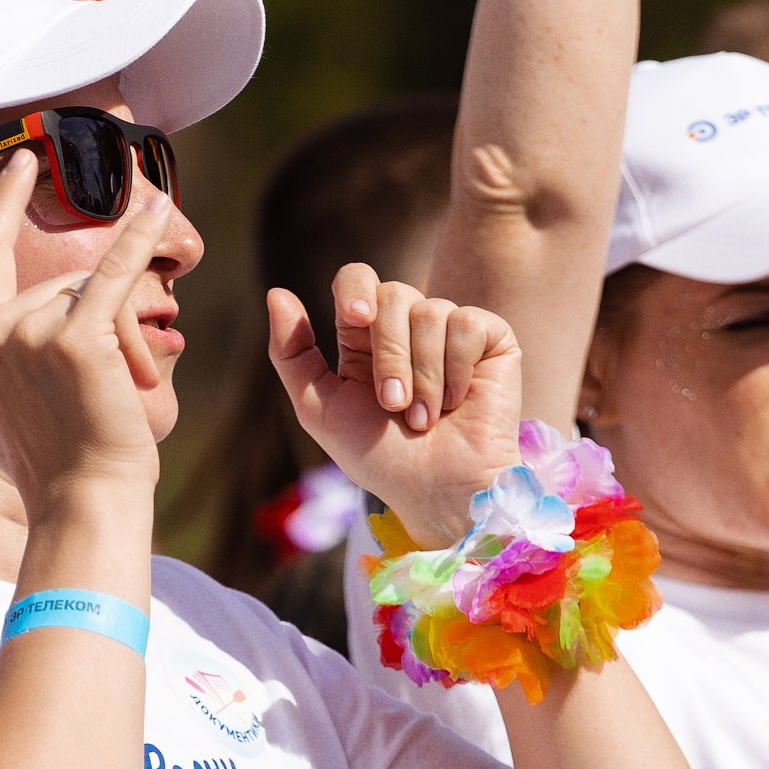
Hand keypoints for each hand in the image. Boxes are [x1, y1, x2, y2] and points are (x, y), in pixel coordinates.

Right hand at [0, 154, 166, 508]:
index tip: (21, 160)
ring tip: (125, 388)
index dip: (3, 201)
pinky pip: (115, 276)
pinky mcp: (80, 339)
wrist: (82, 500)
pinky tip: (158, 210)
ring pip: (88, 293)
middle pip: (57, 280)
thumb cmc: (40, 465)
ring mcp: (33, 332)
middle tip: (111, 384)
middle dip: (93, 318)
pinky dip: (139, 242)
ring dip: (119, 331)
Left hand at [267, 266, 522, 546]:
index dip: (355, 290)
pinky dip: (456, 371)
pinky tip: (459, 402)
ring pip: (430, 311)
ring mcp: (451, 330)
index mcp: (366, 335)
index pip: (356, 279)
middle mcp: (409, 326)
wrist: (436, 490)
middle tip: (394, 405)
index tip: (356, 318)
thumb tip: (276, 293)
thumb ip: (292, 353)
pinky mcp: (492, 339)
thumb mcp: (320, 409)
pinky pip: (467, 324)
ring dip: (422, 376)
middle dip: (389, 355)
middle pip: (392, 293)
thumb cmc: (379, 457)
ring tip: (425, 418)